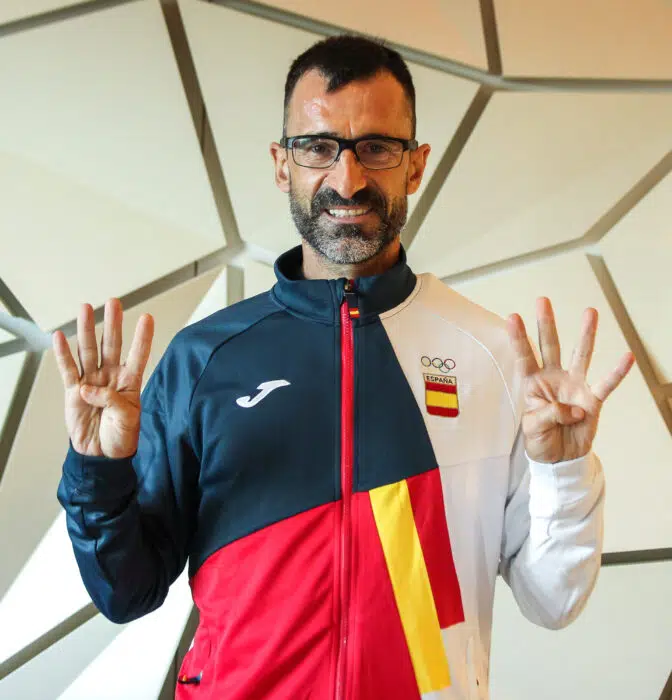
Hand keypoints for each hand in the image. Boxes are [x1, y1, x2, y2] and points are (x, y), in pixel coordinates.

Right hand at [53, 299, 154, 458]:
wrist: (101, 455)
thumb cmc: (120, 437)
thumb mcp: (127, 420)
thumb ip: (111, 401)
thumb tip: (87, 388)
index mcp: (130, 382)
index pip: (138, 355)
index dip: (142, 338)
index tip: (147, 318)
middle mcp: (111, 377)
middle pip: (111, 345)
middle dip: (112, 324)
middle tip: (113, 303)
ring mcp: (92, 382)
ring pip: (88, 351)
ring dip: (86, 330)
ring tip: (85, 309)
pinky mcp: (74, 391)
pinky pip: (68, 369)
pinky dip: (62, 354)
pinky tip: (60, 337)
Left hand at [507, 297, 634, 462]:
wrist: (560, 458)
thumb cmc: (541, 439)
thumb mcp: (533, 429)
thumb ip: (548, 415)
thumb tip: (574, 408)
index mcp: (533, 383)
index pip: (525, 357)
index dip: (518, 338)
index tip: (511, 317)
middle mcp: (554, 378)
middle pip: (550, 346)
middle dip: (546, 324)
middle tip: (542, 301)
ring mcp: (575, 386)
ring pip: (581, 355)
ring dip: (585, 335)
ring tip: (590, 312)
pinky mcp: (592, 400)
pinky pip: (606, 384)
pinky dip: (617, 372)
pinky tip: (627, 357)